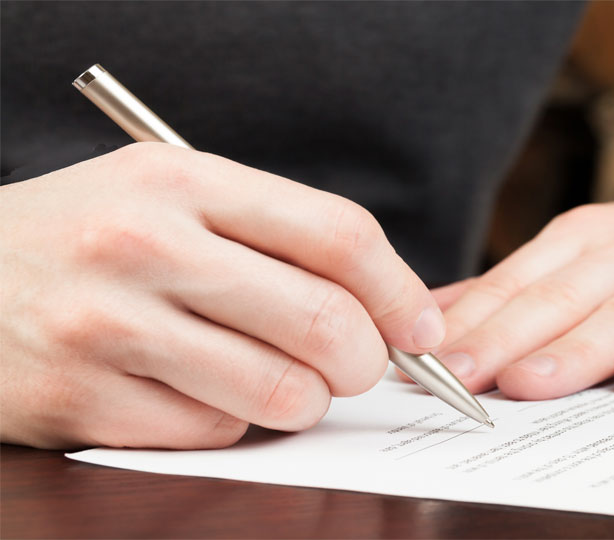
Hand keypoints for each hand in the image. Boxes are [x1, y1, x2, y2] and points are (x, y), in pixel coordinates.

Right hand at [0, 142, 443, 448]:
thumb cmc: (87, 238)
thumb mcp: (170, 196)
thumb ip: (273, 236)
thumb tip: (388, 308)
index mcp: (182, 179)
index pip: (337, 234)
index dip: (401, 290)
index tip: (422, 326)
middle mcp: (146, 245)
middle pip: (323, 319)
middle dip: (366, 362)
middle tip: (357, 368)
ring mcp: (110, 326)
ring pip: (279, 392)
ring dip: (303, 401)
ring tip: (281, 382)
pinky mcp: (83, 399)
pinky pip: (213, 432)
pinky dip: (230, 424)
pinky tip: (202, 394)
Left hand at [425, 175, 613, 399]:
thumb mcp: (603, 250)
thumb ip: (527, 284)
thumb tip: (438, 313)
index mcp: (594, 235)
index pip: (521, 281)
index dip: (471, 322)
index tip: (420, 361)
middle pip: (565, 297)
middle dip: (505, 338)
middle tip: (456, 378)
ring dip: (578, 350)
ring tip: (530, 383)